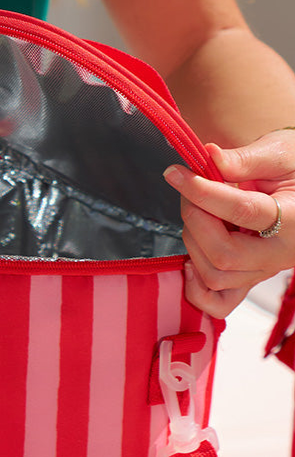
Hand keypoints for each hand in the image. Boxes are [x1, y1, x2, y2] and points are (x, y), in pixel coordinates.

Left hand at [163, 129, 294, 317]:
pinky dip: (196, 288)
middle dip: (195, 219)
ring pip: (215, 276)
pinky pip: (219, 303)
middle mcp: (281, 253)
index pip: (243, 211)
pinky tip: (190, 260)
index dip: (203, 192)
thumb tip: (210, 157)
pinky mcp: (249, 281)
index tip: (176, 173)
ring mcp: (264, 272)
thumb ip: (245, 159)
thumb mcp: (279, 153)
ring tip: (198, 213)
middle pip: (224, 254)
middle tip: (189, 190)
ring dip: (193, 243)